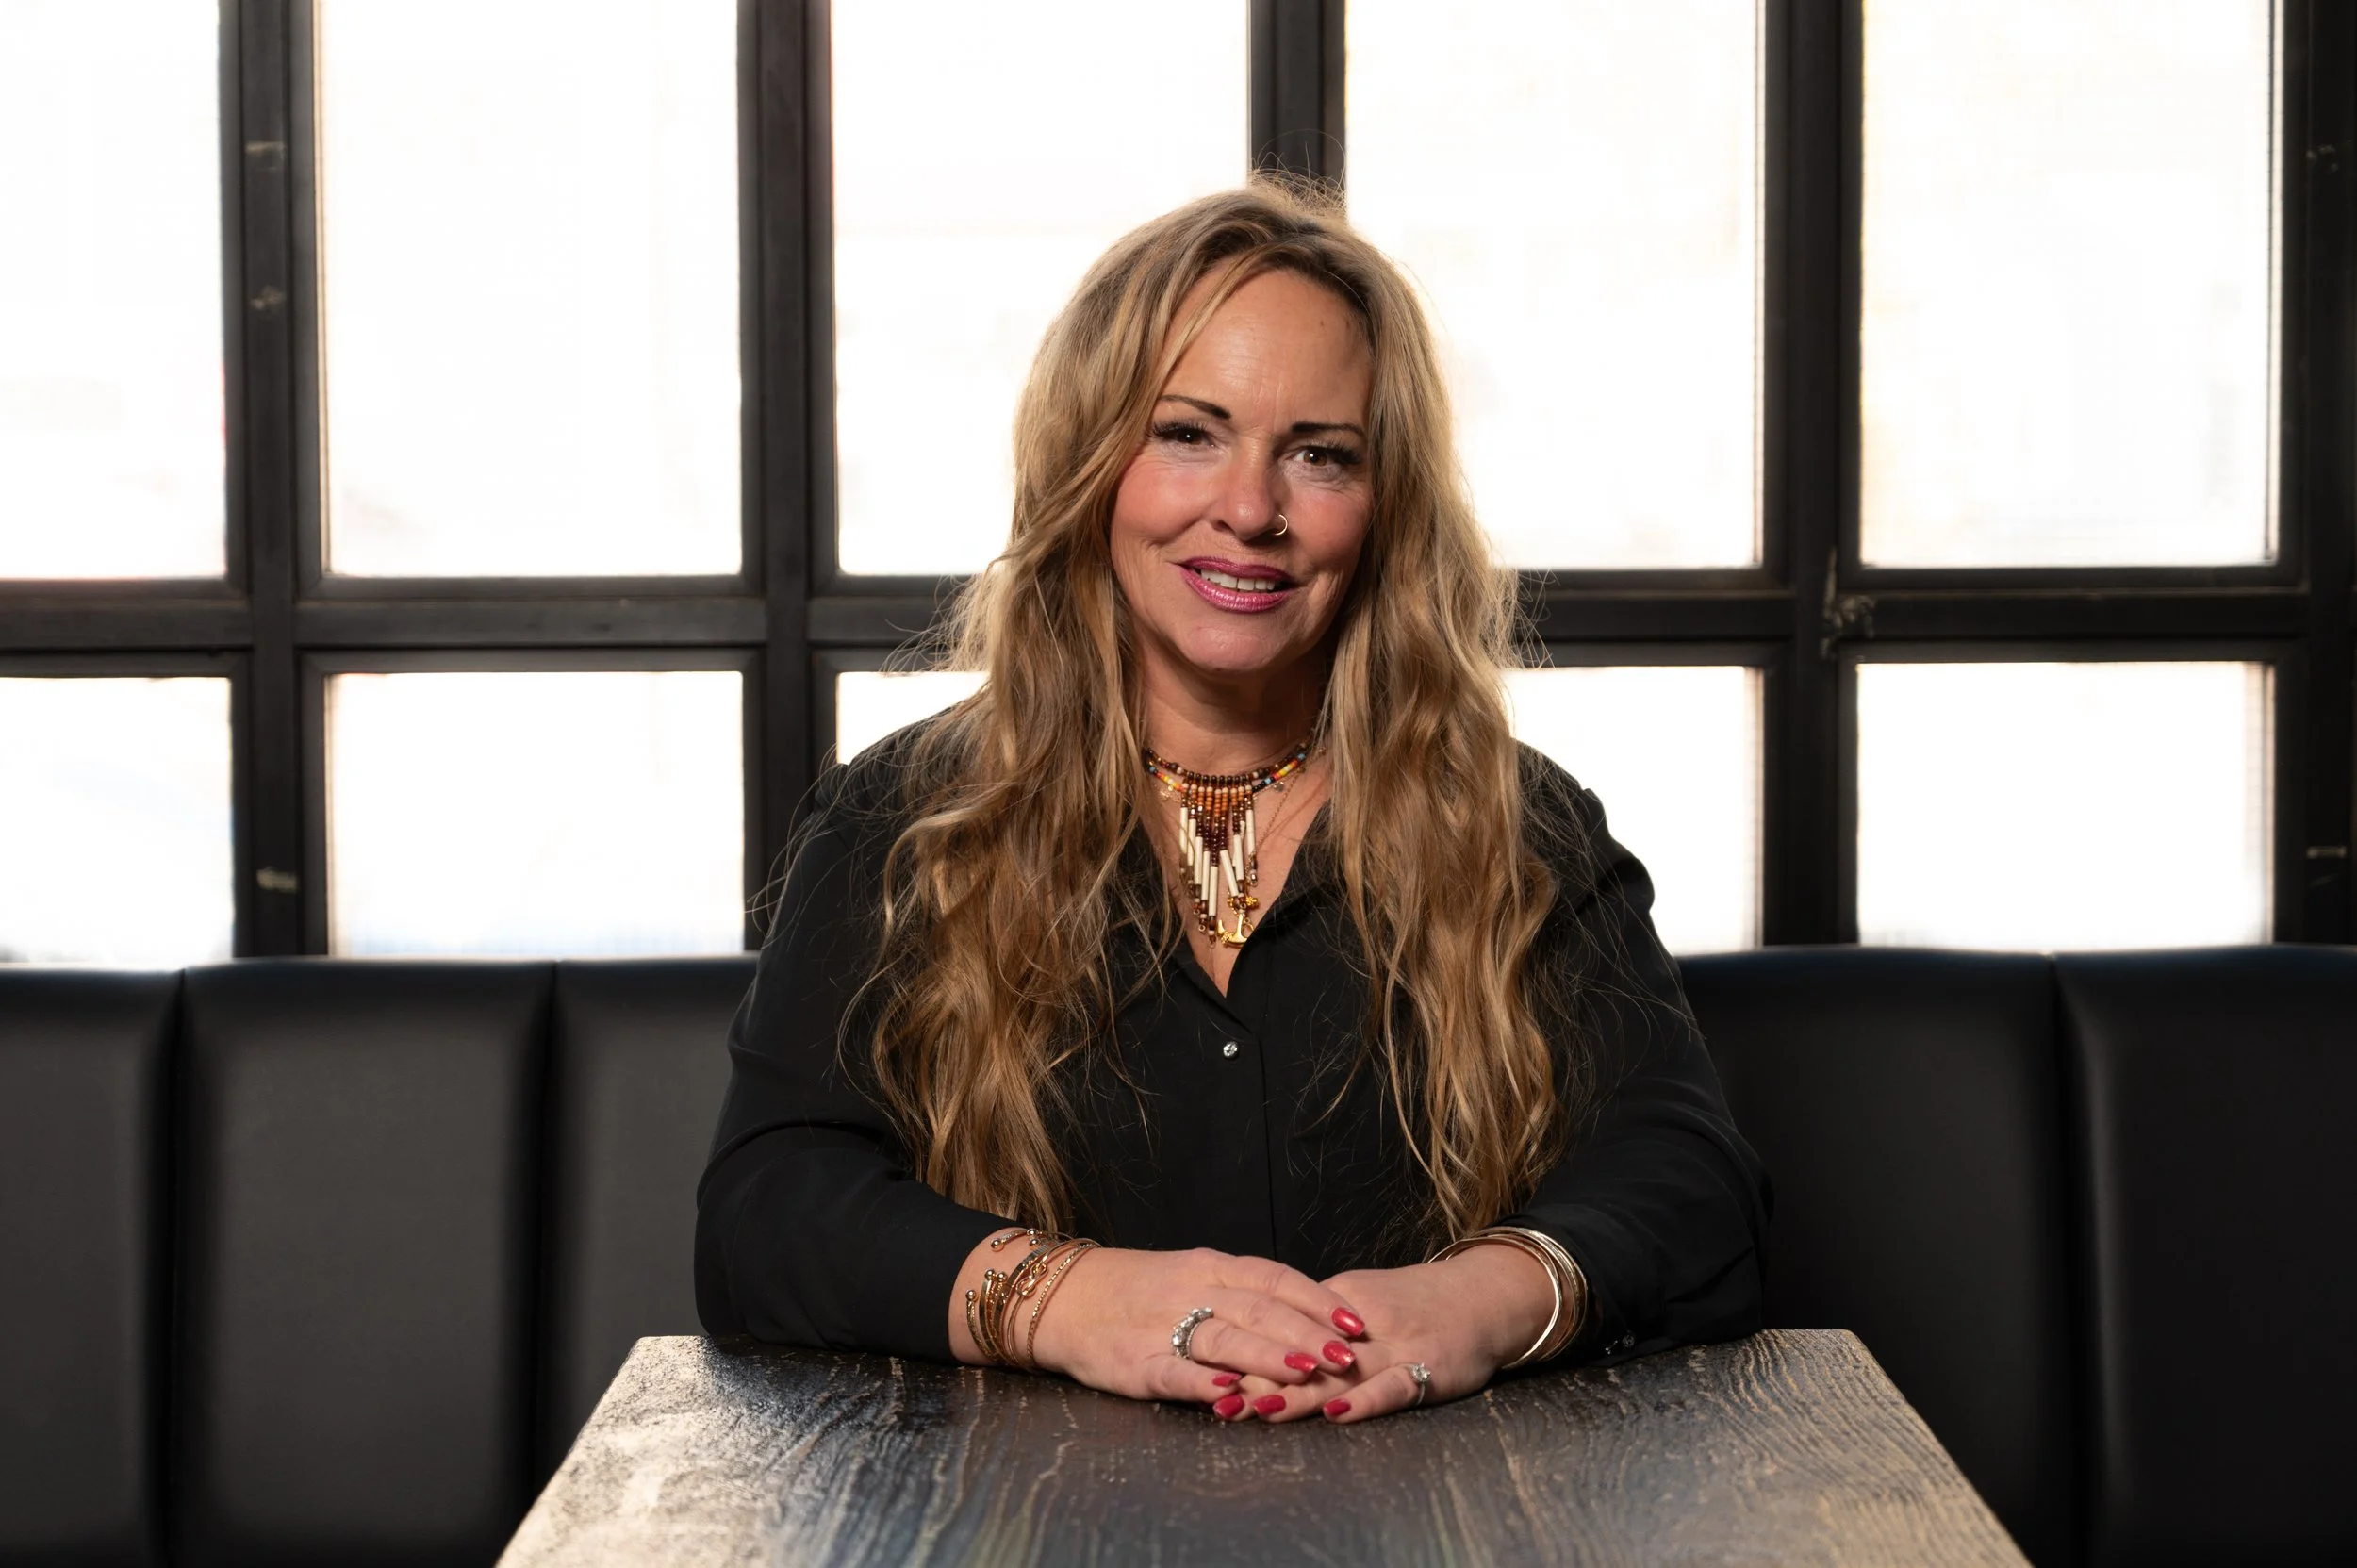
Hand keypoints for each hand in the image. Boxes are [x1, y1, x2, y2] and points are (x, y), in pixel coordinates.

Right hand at [1018, 1246, 1366, 1407]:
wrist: (1063, 1297)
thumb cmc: (1139, 1291)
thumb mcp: (1193, 1276)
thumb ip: (1243, 1294)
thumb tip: (1307, 1319)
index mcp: (1210, 1267)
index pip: (1275, 1278)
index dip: (1317, 1301)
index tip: (1355, 1324)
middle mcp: (1192, 1291)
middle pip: (1259, 1309)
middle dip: (1308, 1334)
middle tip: (1347, 1358)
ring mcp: (1162, 1326)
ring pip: (1224, 1338)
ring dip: (1269, 1356)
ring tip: (1307, 1372)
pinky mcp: (1135, 1362)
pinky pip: (1173, 1373)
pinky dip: (1203, 1383)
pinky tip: (1230, 1394)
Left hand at [1228, 1245, 1552, 1423]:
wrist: (1485, 1295)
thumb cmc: (1418, 1305)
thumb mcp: (1359, 1304)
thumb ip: (1315, 1324)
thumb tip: (1260, 1345)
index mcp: (1337, 1302)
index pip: (1283, 1327)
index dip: (1246, 1350)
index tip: (1206, 1369)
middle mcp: (1361, 1324)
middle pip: (1303, 1351)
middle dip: (1258, 1376)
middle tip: (1217, 1400)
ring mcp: (1397, 1347)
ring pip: (1339, 1372)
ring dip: (1297, 1392)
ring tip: (1256, 1408)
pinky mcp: (1430, 1370)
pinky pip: (1393, 1387)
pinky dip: (1364, 1401)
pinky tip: (1336, 1414)